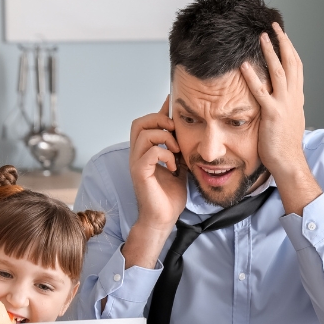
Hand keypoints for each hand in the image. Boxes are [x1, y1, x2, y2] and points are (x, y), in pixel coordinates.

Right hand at [128, 96, 186, 233]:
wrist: (164, 219)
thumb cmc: (169, 196)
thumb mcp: (179, 166)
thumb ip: (179, 149)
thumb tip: (187, 133)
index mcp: (145, 152)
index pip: (147, 123)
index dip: (160, 112)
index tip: (174, 104)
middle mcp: (137, 155)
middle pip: (139, 123)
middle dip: (159, 121)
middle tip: (175, 132)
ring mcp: (136, 163)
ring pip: (145, 134)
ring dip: (165, 138)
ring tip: (177, 152)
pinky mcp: (139, 173)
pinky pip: (151, 152)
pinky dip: (166, 155)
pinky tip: (174, 166)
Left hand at [241, 23, 321, 213]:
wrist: (289, 163)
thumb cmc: (284, 146)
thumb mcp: (287, 121)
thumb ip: (284, 106)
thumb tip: (279, 99)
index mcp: (296, 98)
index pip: (296, 68)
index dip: (290, 50)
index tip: (283, 36)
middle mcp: (293, 98)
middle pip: (291, 63)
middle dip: (283, 42)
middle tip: (274, 26)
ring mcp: (284, 105)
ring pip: (279, 71)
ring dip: (270, 52)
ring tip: (262, 36)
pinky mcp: (273, 114)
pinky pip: (261, 92)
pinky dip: (253, 77)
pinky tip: (244, 65)